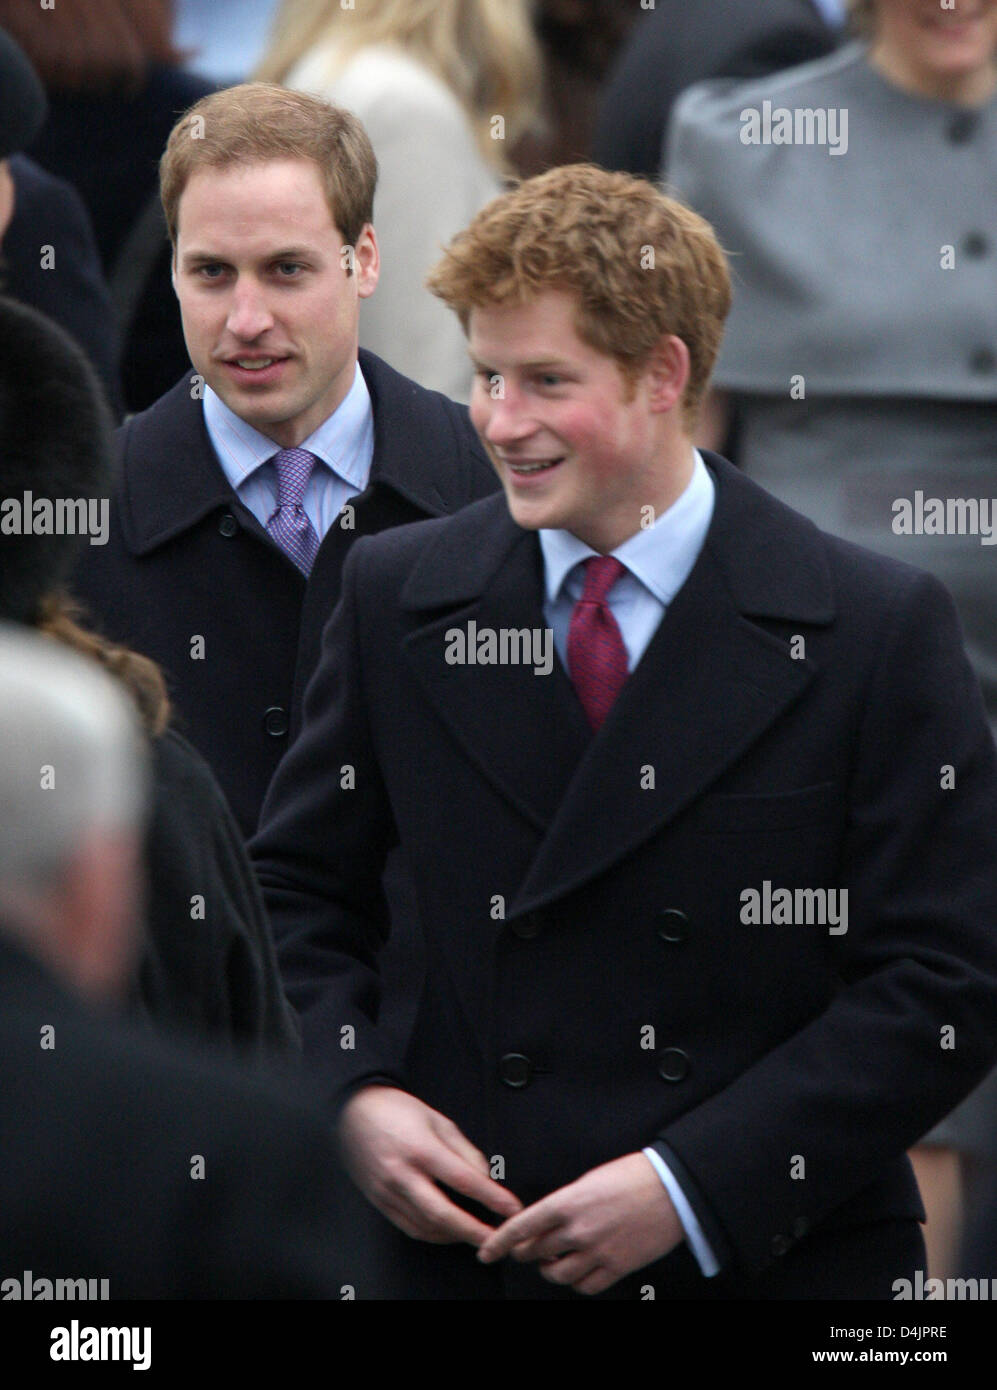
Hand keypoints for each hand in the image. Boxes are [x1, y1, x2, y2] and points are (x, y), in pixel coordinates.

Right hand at [338, 1085, 522, 1244]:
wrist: (354, 1110)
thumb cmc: (397, 1110)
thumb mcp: (438, 1120)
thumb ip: (464, 1151)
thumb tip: (485, 1178)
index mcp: (421, 1148)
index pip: (464, 1180)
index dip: (491, 1198)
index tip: (512, 1208)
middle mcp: (402, 1173)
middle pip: (442, 1213)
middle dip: (473, 1231)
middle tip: (496, 1239)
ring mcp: (387, 1190)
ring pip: (425, 1226)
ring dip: (454, 1236)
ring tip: (476, 1235)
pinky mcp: (378, 1200)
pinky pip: (408, 1226)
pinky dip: (432, 1234)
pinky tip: (447, 1232)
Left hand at [476, 1152, 683, 1294]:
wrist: (671, 1189)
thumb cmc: (631, 1176)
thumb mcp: (589, 1180)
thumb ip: (565, 1203)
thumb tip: (547, 1221)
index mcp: (568, 1203)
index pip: (522, 1227)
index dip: (500, 1242)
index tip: (486, 1252)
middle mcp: (578, 1230)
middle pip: (536, 1253)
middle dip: (526, 1253)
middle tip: (527, 1250)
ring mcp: (597, 1252)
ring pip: (558, 1275)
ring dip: (551, 1270)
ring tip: (555, 1261)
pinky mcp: (617, 1267)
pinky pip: (586, 1287)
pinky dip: (578, 1282)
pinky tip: (579, 1271)